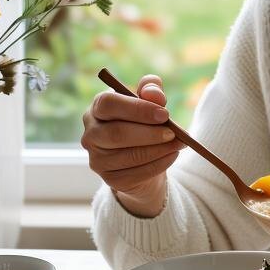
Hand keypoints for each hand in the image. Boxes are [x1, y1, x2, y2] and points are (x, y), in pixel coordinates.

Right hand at [81, 74, 183, 214]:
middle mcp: (91, 135)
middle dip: (150, 133)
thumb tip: (154, 94)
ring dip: (158, 150)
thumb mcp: (150, 102)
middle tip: (173, 133)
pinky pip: (136, 173)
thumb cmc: (144, 123)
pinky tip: (172, 156)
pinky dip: (158, 164)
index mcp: (97, 109)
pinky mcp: (110, 179)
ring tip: (178, 144)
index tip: (164, 113)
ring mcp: (98, 159)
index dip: (137, 108)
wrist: (143, 159)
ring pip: (128, 156)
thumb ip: (152, 91)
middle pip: (117, 133)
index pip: (108, 104)